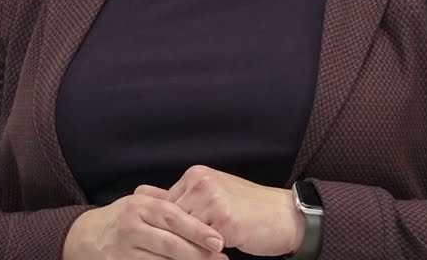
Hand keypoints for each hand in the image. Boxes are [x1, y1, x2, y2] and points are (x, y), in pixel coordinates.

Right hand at [63, 192, 228, 259]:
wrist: (84, 237)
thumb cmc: (120, 218)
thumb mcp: (137, 202)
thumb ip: (163, 201)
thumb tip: (199, 200)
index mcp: (139, 206)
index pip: (173, 217)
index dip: (198, 229)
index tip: (219, 240)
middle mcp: (130, 227)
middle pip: (170, 242)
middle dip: (198, 252)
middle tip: (221, 257)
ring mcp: (123, 250)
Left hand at [135, 166, 303, 257]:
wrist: (285, 216)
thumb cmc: (249, 210)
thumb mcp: (213, 198)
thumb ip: (179, 197)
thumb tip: (140, 192)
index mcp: (196, 176)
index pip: (165, 206)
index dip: (163, 228)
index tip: (156, 244)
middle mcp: (201, 182)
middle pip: (170, 220)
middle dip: (169, 240)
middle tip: (163, 254)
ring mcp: (212, 199)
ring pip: (183, 232)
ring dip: (182, 249)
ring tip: (179, 257)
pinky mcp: (224, 218)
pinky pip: (200, 244)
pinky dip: (199, 255)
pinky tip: (206, 258)